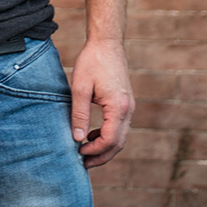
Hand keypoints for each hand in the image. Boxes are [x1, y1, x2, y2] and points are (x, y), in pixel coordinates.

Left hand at [69, 39, 133, 168]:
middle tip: (83, 163)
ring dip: (105, 148)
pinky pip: (120, 127)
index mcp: (118, 107)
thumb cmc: (92, 61)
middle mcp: (128, 109)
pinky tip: (92, 134)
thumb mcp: (80, 87)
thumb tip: (77, 138)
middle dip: (101, 156)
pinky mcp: (126, 103)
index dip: (94, 151)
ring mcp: (129, 106)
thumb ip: (79, 114)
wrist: (107, 43)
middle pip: (118, 143)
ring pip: (121, 137)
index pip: (109, 140)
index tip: (78, 153)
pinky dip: (108, 136)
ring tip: (86, 152)